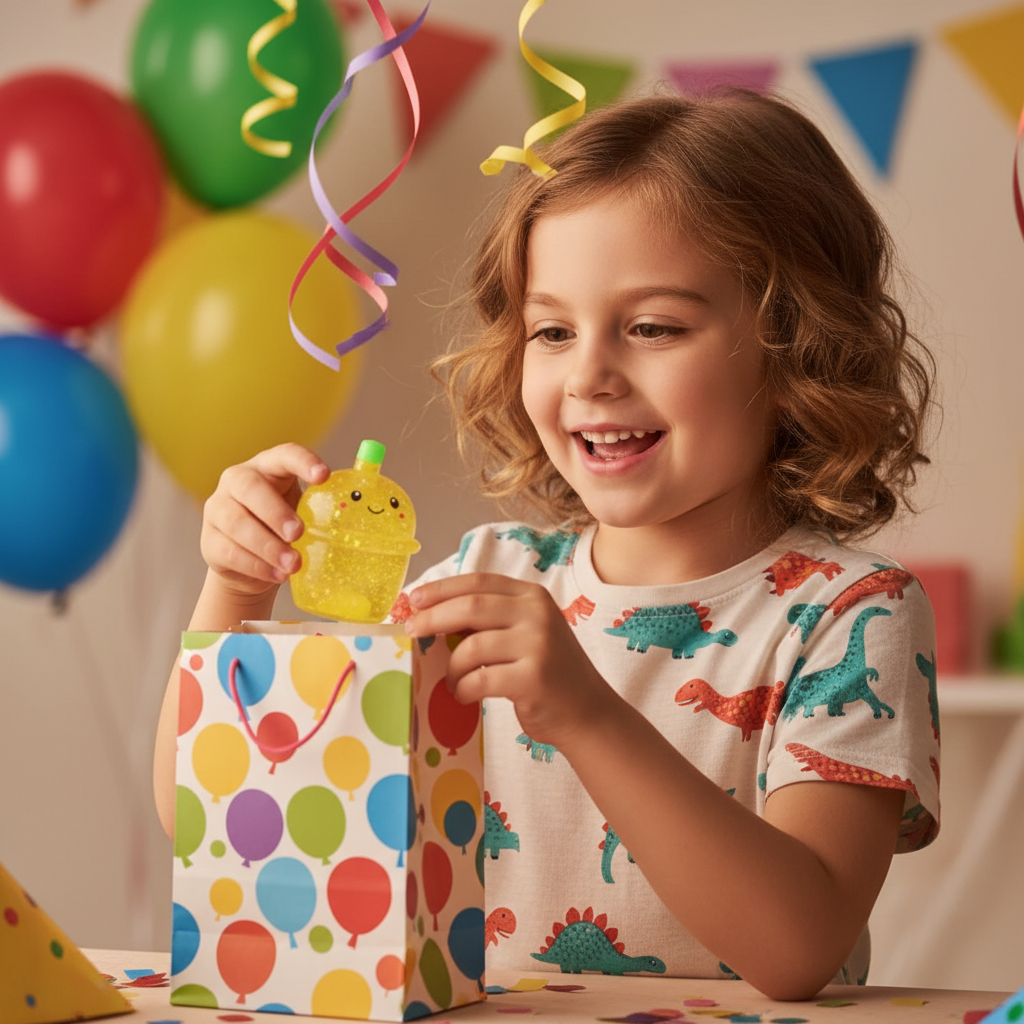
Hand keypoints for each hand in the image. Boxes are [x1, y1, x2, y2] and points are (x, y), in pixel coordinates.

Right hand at [200, 443, 329, 600]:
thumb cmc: (283, 528)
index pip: (284, 454)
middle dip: (275, 512)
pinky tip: (277, 575)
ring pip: (237, 523)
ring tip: (292, 565)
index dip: (303, 462)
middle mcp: (237, 481)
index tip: (324, 476)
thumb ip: (326, 504)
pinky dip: (256, 566)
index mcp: (267, 467)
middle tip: (299, 533)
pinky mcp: (210, 541)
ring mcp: (218, 509)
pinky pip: (230, 551)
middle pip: (250, 488)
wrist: (250, 563)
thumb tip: (370, 499)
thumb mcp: (304, 511)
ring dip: (268, 546)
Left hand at [405, 573, 615, 749]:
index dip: (442, 588)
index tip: (414, 599)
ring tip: (452, 681)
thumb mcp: (526, 633)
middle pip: (471, 606)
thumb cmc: (548, 673)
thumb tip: (432, 615)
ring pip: (472, 647)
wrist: (588, 712)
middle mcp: (537, 614)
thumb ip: (492, 620)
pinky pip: (480, 679)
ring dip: (451, 667)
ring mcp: (538, 645)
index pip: (478, 582)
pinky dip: (463, 689)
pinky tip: (464, 696)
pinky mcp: (533, 678)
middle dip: (433, 618)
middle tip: (411, 632)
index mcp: (532, 596)